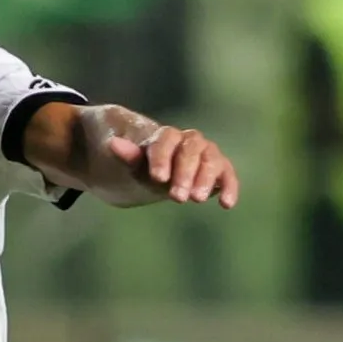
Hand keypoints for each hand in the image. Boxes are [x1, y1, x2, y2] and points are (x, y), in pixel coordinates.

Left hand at [103, 124, 239, 207]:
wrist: (160, 175)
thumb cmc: (145, 169)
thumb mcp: (134, 166)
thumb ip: (128, 156)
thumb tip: (112, 143)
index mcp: (166, 137)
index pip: (166, 140)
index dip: (162, 158)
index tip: (157, 178)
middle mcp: (190, 141)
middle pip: (190, 150)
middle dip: (184, 173)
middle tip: (176, 197)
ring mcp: (207, 153)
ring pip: (211, 159)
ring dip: (205, 179)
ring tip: (196, 199)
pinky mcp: (221, 170)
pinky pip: (228, 175)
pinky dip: (230, 187)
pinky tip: (226, 204)